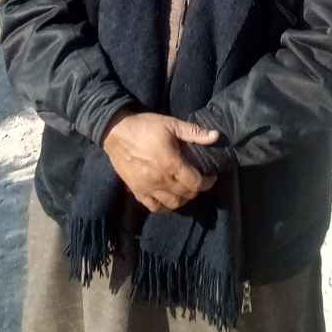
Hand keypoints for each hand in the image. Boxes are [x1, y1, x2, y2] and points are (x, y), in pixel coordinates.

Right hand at [102, 112, 219, 212]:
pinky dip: (164, 206)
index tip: (210, 176)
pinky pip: (154, 207)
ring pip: (172, 204)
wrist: (116, 132)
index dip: (207, 182)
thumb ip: (194, 132)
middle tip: (198, 180)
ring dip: (182, 199)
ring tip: (184, 189)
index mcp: (172, 164)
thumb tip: (216, 136)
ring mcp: (148, 188)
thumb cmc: (145, 126)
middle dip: (196, 189)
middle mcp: (161, 180)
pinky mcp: (137, 191)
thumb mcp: (171, 124)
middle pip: (186, 195)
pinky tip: (168, 198)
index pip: (196, 183)